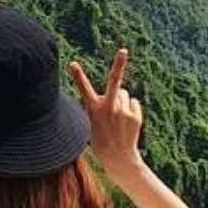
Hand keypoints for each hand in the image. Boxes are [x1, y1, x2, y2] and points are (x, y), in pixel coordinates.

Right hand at [68, 49, 144, 178]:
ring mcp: (123, 110)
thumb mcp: (95, 120)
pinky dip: (132, 110)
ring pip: (125, 94)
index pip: (83, 88)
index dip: (78, 75)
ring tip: (118, 118)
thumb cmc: (102, 137)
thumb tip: (124, 92)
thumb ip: (105, 104)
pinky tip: (127, 122)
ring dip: (123, 101)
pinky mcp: (135, 115)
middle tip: (123, 50)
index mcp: (93, 108)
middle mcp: (108, 107)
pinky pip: (134, 103)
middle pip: (114, 80)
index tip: (73, 63)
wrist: (117, 157)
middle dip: (119, 63)